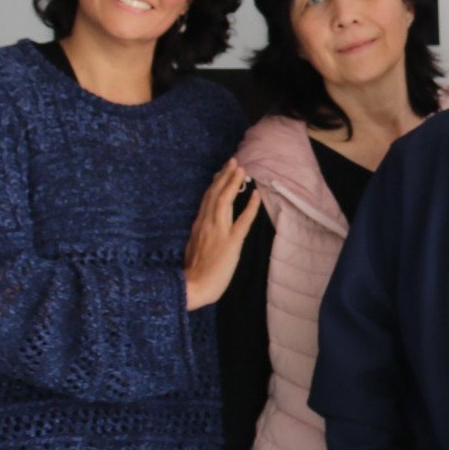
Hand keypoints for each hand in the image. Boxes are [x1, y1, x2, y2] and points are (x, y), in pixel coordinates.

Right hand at [183, 159, 260, 309]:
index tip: (221, 172)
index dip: (215, 184)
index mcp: (198, 226)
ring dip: (233, 183)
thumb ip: (199, 235)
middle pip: (214, 194)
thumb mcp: (192, 248)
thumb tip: (204, 227)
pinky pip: (242, 222)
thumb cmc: (192, 274)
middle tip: (233, 162)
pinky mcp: (231, 243)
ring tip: (241, 169)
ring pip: (224, 201)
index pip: (206, 199)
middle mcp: (206, 224)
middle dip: (224, 176)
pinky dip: (250, 207)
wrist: (193, 287)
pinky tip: (256, 195)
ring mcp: (218, 232)